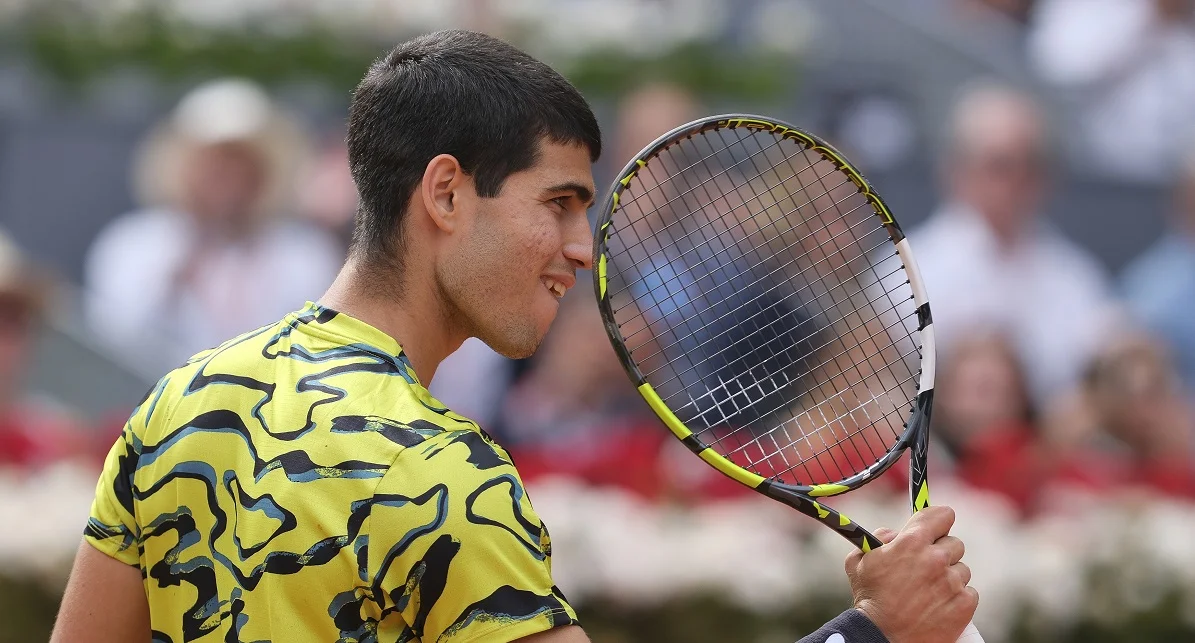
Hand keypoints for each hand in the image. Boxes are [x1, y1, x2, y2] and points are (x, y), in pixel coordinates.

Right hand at [845, 505, 977, 642]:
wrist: (883, 639)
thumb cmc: (869, 601)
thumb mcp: (859, 561)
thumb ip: (878, 538)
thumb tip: (895, 533)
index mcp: (912, 542)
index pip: (943, 515)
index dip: (938, 522)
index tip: (934, 529)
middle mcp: (936, 558)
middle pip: (954, 543)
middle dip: (941, 553)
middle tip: (925, 567)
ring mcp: (952, 582)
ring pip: (962, 569)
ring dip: (949, 577)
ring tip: (928, 592)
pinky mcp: (965, 605)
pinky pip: (969, 592)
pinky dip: (957, 597)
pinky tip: (938, 605)